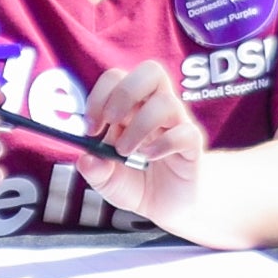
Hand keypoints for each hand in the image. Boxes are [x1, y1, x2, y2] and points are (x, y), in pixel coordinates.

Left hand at [77, 63, 209, 218]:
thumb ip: (94, 171)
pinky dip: (163, 144)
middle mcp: (155, 108)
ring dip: (139, 126)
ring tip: (126, 151)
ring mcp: (177, 124)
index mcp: (130, 107)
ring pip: (166, 101)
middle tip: (111, 123)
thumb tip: (85, 159)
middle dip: (124, 93)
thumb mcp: (106, 181)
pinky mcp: (193, 145)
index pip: (117, 78)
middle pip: (150, 71)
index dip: (100, 96)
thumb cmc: (136, 183)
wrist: (166, 206)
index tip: (90, 128)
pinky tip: (149, 157)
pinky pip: (185, 132)